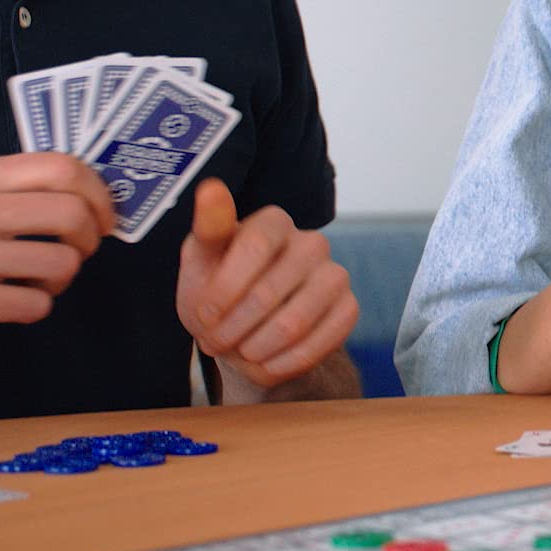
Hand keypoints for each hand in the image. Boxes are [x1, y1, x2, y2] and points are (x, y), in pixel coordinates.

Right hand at [0, 154, 115, 349]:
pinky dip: (31, 309)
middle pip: (72, 213)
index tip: (106, 214)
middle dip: (89, 239)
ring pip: (64, 262)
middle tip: (77, 252)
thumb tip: (89, 195)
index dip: (98, 192)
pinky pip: (38, 305)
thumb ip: (9, 193)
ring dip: (58, 280)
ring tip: (30, 281)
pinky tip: (5, 304)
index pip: (59, 167)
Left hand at [176, 180, 358, 398]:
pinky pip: (316, 346)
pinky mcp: (349, 309)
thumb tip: (211, 187)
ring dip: (254, 349)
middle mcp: (312, 242)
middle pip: (267, 293)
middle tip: (215, 340)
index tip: (204, 314)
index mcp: (274, 222)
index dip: (223, 291)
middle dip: (230, 329)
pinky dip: (280, 363)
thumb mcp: (201, 261)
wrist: (248, 330)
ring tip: (240, 350)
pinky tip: (266, 359)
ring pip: (293, 324)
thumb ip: (208, 227)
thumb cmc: (219, 290)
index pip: (254, 246)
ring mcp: (336, 275)